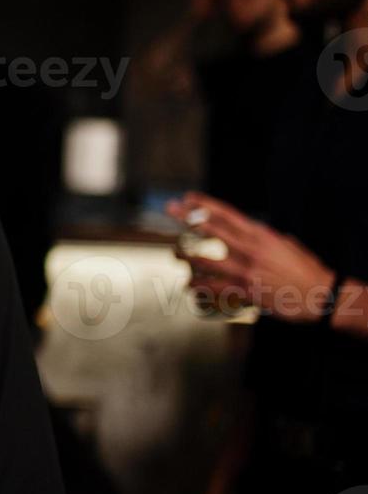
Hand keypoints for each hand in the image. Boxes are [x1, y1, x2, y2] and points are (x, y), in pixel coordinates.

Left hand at [168, 192, 335, 321]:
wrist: (322, 296)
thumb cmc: (306, 269)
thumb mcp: (286, 244)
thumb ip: (264, 237)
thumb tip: (250, 232)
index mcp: (262, 235)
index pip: (228, 215)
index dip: (206, 205)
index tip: (188, 198)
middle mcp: (252, 250)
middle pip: (213, 229)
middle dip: (188, 218)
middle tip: (170, 209)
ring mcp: (248, 271)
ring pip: (207, 261)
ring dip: (188, 257)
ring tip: (176, 255)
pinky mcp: (247, 291)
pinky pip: (215, 287)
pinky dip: (200, 286)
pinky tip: (190, 285)